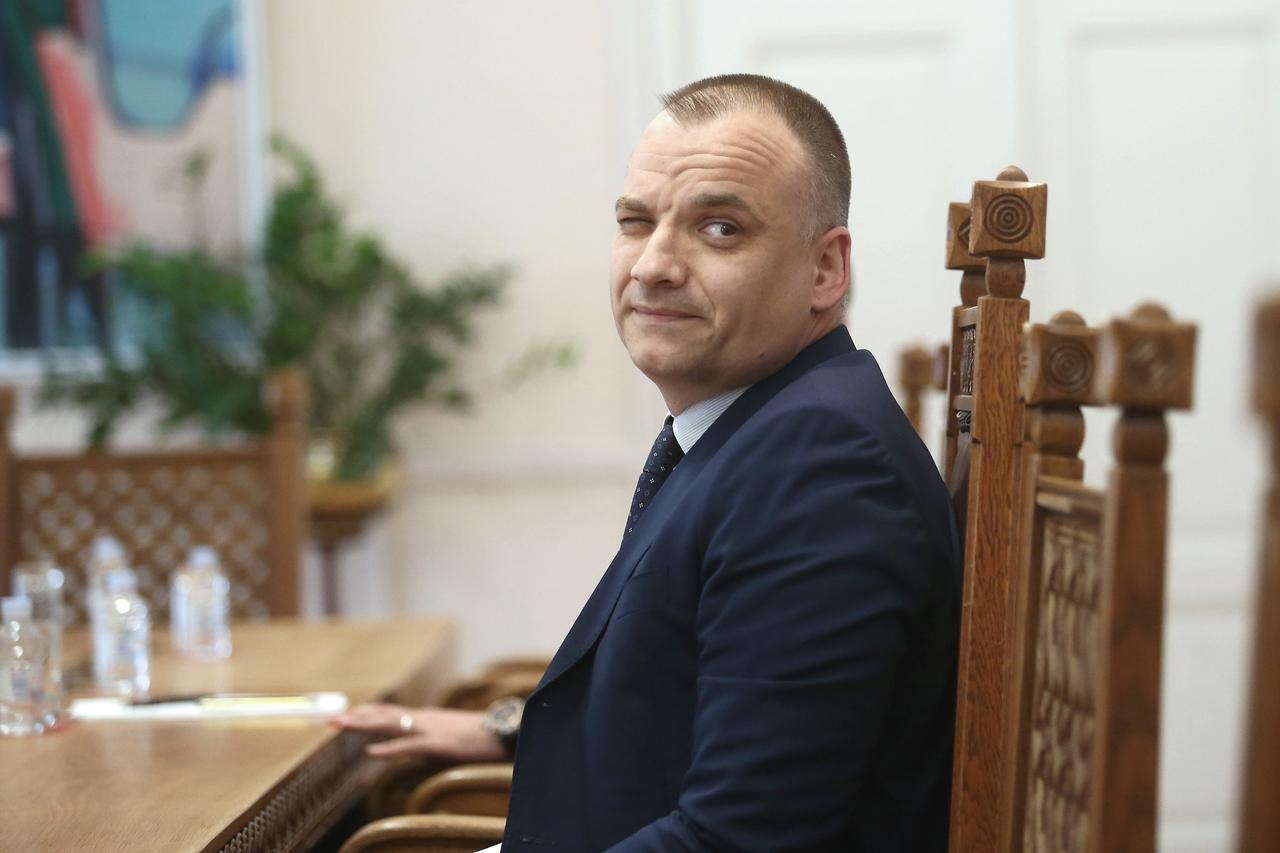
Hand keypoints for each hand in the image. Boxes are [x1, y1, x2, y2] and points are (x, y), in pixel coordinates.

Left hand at [331, 703, 508, 760]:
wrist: (502, 732)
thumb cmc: (477, 735)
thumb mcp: (445, 734)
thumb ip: (424, 738)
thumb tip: (406, 745)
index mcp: (423, 717)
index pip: (387, 712)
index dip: (364, 713)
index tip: (343, 715)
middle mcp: (421, 718)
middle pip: (382, 714)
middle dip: (355, 717)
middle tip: (329, 719)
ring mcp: (429, 729)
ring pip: (389, 724)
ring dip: (363, 724)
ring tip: (341, 725)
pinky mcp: (438, 744)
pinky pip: (409, 747)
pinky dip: (388, 748)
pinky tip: (372, 752)